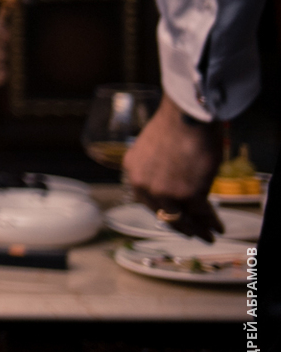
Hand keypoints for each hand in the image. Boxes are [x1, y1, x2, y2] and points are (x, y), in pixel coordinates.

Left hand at [122, 97, 224, 241]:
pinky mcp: (188, 194)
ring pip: (180, 219)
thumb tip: (177, 180)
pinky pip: (201, 213)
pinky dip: (211, 222)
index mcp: (133, 170)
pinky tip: (218, 226)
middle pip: (162, 213)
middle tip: (194, 234)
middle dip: (180, 226)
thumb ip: (160, 168)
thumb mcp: (156, 149)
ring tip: (208, 236)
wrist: (188, 115)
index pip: (147, 199)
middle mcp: (144, 184)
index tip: (174, 219)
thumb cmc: (177, 124)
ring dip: (196, 229)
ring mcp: (165, 191)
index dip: (163, 211)